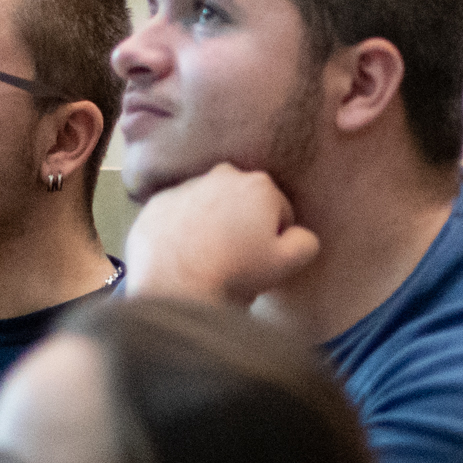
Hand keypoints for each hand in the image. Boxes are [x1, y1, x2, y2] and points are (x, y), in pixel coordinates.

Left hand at [124, 165, 322, 306]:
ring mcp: (185, 188)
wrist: (172, 286)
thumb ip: (305, 242)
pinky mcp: (157, 204)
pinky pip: (178, 216)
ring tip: (207, 261)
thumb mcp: (286, 264)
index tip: (261, 261)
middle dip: (243, 226)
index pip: (279, 213)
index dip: (274, 240)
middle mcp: (222, 176)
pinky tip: (182, 257)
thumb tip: (299, 234)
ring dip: (212, 227)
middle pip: (243, 204)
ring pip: (210, 207)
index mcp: (259, 185)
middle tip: (235, 261)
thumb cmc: (233, 273)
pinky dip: (182, 231)